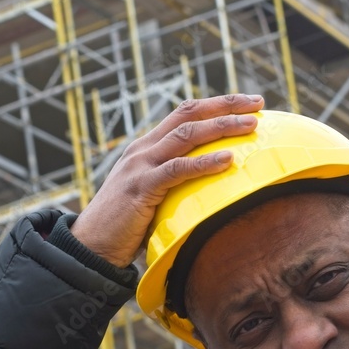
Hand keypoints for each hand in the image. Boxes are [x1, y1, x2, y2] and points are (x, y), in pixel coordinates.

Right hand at [71, 94, 263, 266]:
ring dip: (222, 126)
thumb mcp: (152, 199)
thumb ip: (175, 189)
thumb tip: (213, 196)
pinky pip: (178, 169)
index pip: (183, 114)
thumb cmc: (125, 230)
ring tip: (251, 125)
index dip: (216, 105)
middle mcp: (143, 149)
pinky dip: (205, 163)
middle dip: (226, 105)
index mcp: (146, 148)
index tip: (247, 103)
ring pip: (186, 134)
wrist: (90, 246)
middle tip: (258, 103)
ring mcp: (140, 165)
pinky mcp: (141, 187)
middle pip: (189, 114)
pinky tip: (229, 160)